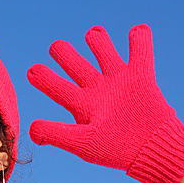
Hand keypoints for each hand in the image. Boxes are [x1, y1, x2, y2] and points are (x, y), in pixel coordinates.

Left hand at [27, 24, 183, 182]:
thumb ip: (56, 134)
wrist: (152, 151)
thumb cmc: (117, 150)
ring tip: (94, 35)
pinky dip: (140, 38)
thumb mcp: (83, 143)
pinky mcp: (141, 77)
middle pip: (75, 64)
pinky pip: (140, 51)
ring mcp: (118, 81)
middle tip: (57, 48)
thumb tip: (31, 130)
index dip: (43, 77)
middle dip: (64, 53)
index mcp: (81, 105)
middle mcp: (97, 90)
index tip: (32, 71)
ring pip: (102, 50)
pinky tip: (137, 31)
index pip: (56, 87)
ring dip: (97, 39)